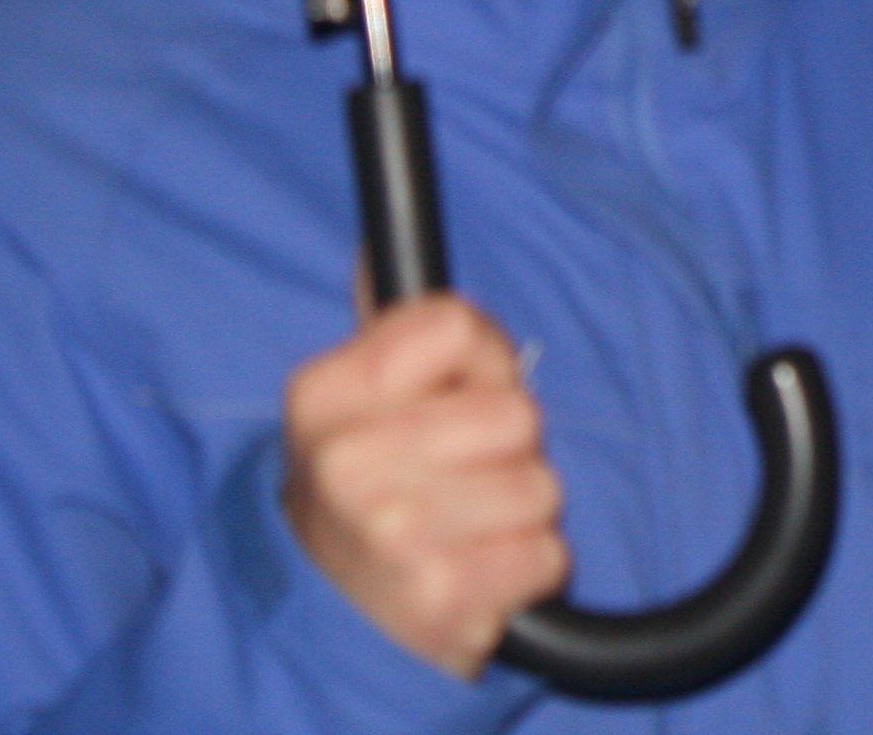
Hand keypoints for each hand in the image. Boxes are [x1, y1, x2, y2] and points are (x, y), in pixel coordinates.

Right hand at [283, 294, 569, 679]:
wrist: (329, 624)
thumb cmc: (366, 496)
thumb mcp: (353, 408)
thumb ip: (394, 332)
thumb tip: (377, 247)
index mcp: (323, 395)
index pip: (456, 325)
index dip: (481, 363)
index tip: (456, 399)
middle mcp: (349, 461)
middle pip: (517, 412)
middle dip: (510, 448)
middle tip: (462, 479)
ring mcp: (394, 532)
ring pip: (542, 485)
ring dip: (522, 514)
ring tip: (468, 530)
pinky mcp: (442, 597)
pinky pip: (549, 554)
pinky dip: (528, 569)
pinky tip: (480, 576)